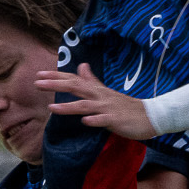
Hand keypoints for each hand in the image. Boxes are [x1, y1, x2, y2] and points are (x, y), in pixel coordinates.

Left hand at [35, 63, 155, 139]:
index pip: (74, 80)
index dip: (57, 77)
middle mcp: (101, 96)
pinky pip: (103, 120)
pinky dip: (94, 120)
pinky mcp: (116, 120)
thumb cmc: (126, 106)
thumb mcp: (107, 92)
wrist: (151, 116)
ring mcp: (108, 108)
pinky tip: (84, 122)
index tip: (39, 74)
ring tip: (51, 108)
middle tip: (37, 82)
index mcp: (97, 90)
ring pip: (85, 105)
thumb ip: (92, 81)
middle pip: (76, 87)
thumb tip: (81, 66)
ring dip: (68, 106)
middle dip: (56, 85)